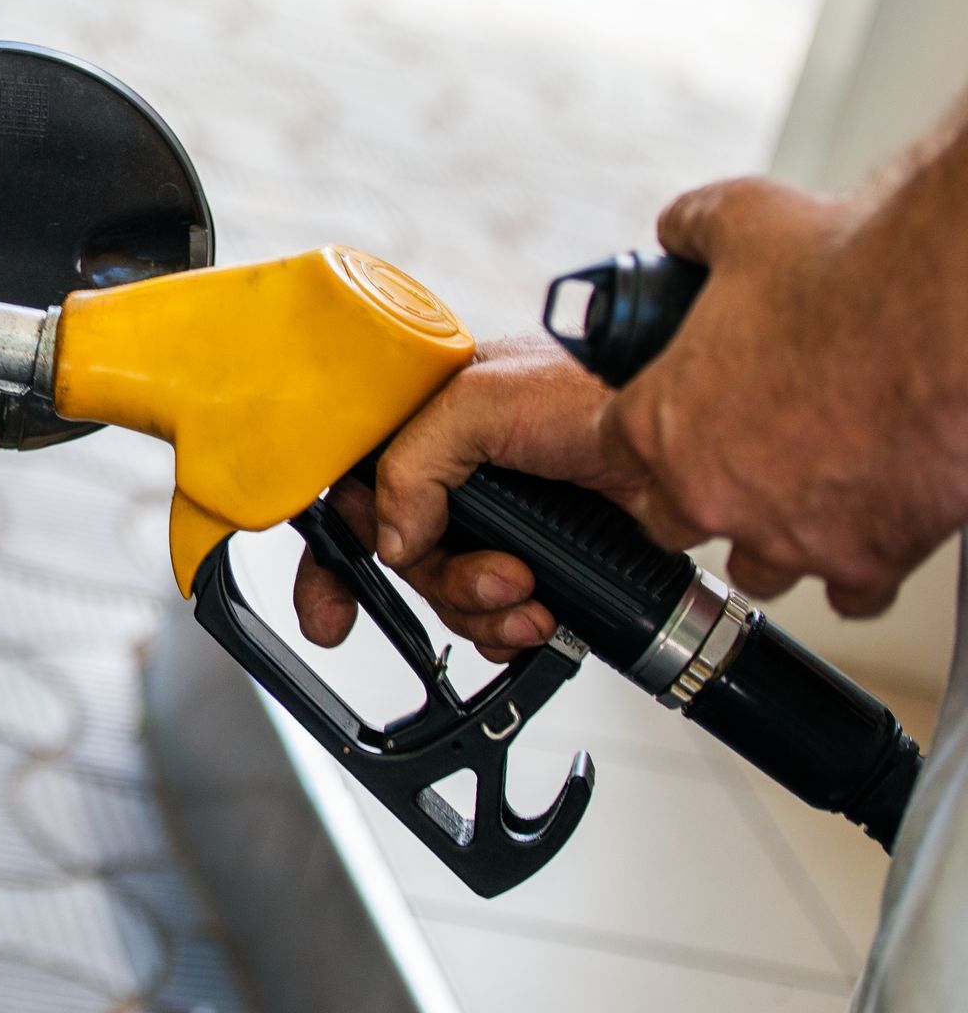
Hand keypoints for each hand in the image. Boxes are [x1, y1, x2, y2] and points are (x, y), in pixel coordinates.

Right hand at [293, 332, 643, 659]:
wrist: (685, 437)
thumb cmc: (596, 388)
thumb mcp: (480, 402)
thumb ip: (412, 464)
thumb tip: (390, 540)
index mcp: (427, 426)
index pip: (354, 492)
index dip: (334, 555)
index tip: (331, 612)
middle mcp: (457, 475)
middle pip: (404, 560)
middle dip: (442, 583)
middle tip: (493, 578)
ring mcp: (500, 520)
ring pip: (451, 594)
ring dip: (482, 609)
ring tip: (529, 596)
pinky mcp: (541, 556)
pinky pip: (498, 616)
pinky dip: (512, 628)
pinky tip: (540, 618)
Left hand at [600, 176, 967, 615]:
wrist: (947, 310)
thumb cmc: (847, 265)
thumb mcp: (740, 221)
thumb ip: (691, 230)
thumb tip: (677, 230)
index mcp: (659, 422)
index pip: (612, 451)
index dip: (638, 435)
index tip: (665, 425)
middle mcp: (710, 491)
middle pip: (672, 521)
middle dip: (696, 493)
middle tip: (735, 458)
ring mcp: (787, 533)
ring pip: (758, 568)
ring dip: (772, 536)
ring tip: (799, 496)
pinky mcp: (866, 558)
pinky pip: (850, 592)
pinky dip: (856, 566)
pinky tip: (863, 531)